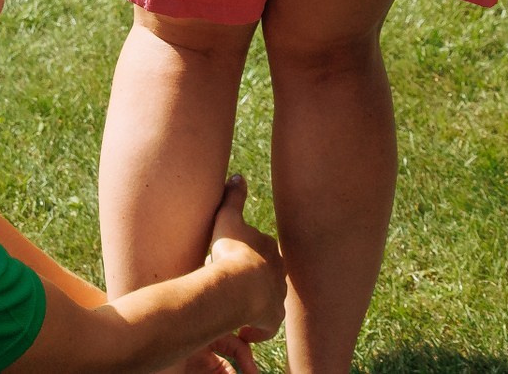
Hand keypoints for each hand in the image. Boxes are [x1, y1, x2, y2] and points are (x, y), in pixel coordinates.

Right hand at [204, 177, 284, 346]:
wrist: (239, 286)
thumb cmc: (232, 251)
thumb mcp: (228, 218)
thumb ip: (233, 197)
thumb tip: (238, 176)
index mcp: (269, 247)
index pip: (262, 247)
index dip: (248, 252)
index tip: (235, 257)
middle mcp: (278, 271)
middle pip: (268, 273)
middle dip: (255, 277)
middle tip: (235, 281)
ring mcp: (277, 295)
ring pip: (268, 298)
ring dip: (255, 302)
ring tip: (238, 306)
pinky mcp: (272, 317)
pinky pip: (266, 325)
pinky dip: (257, 329)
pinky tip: (244, 331)